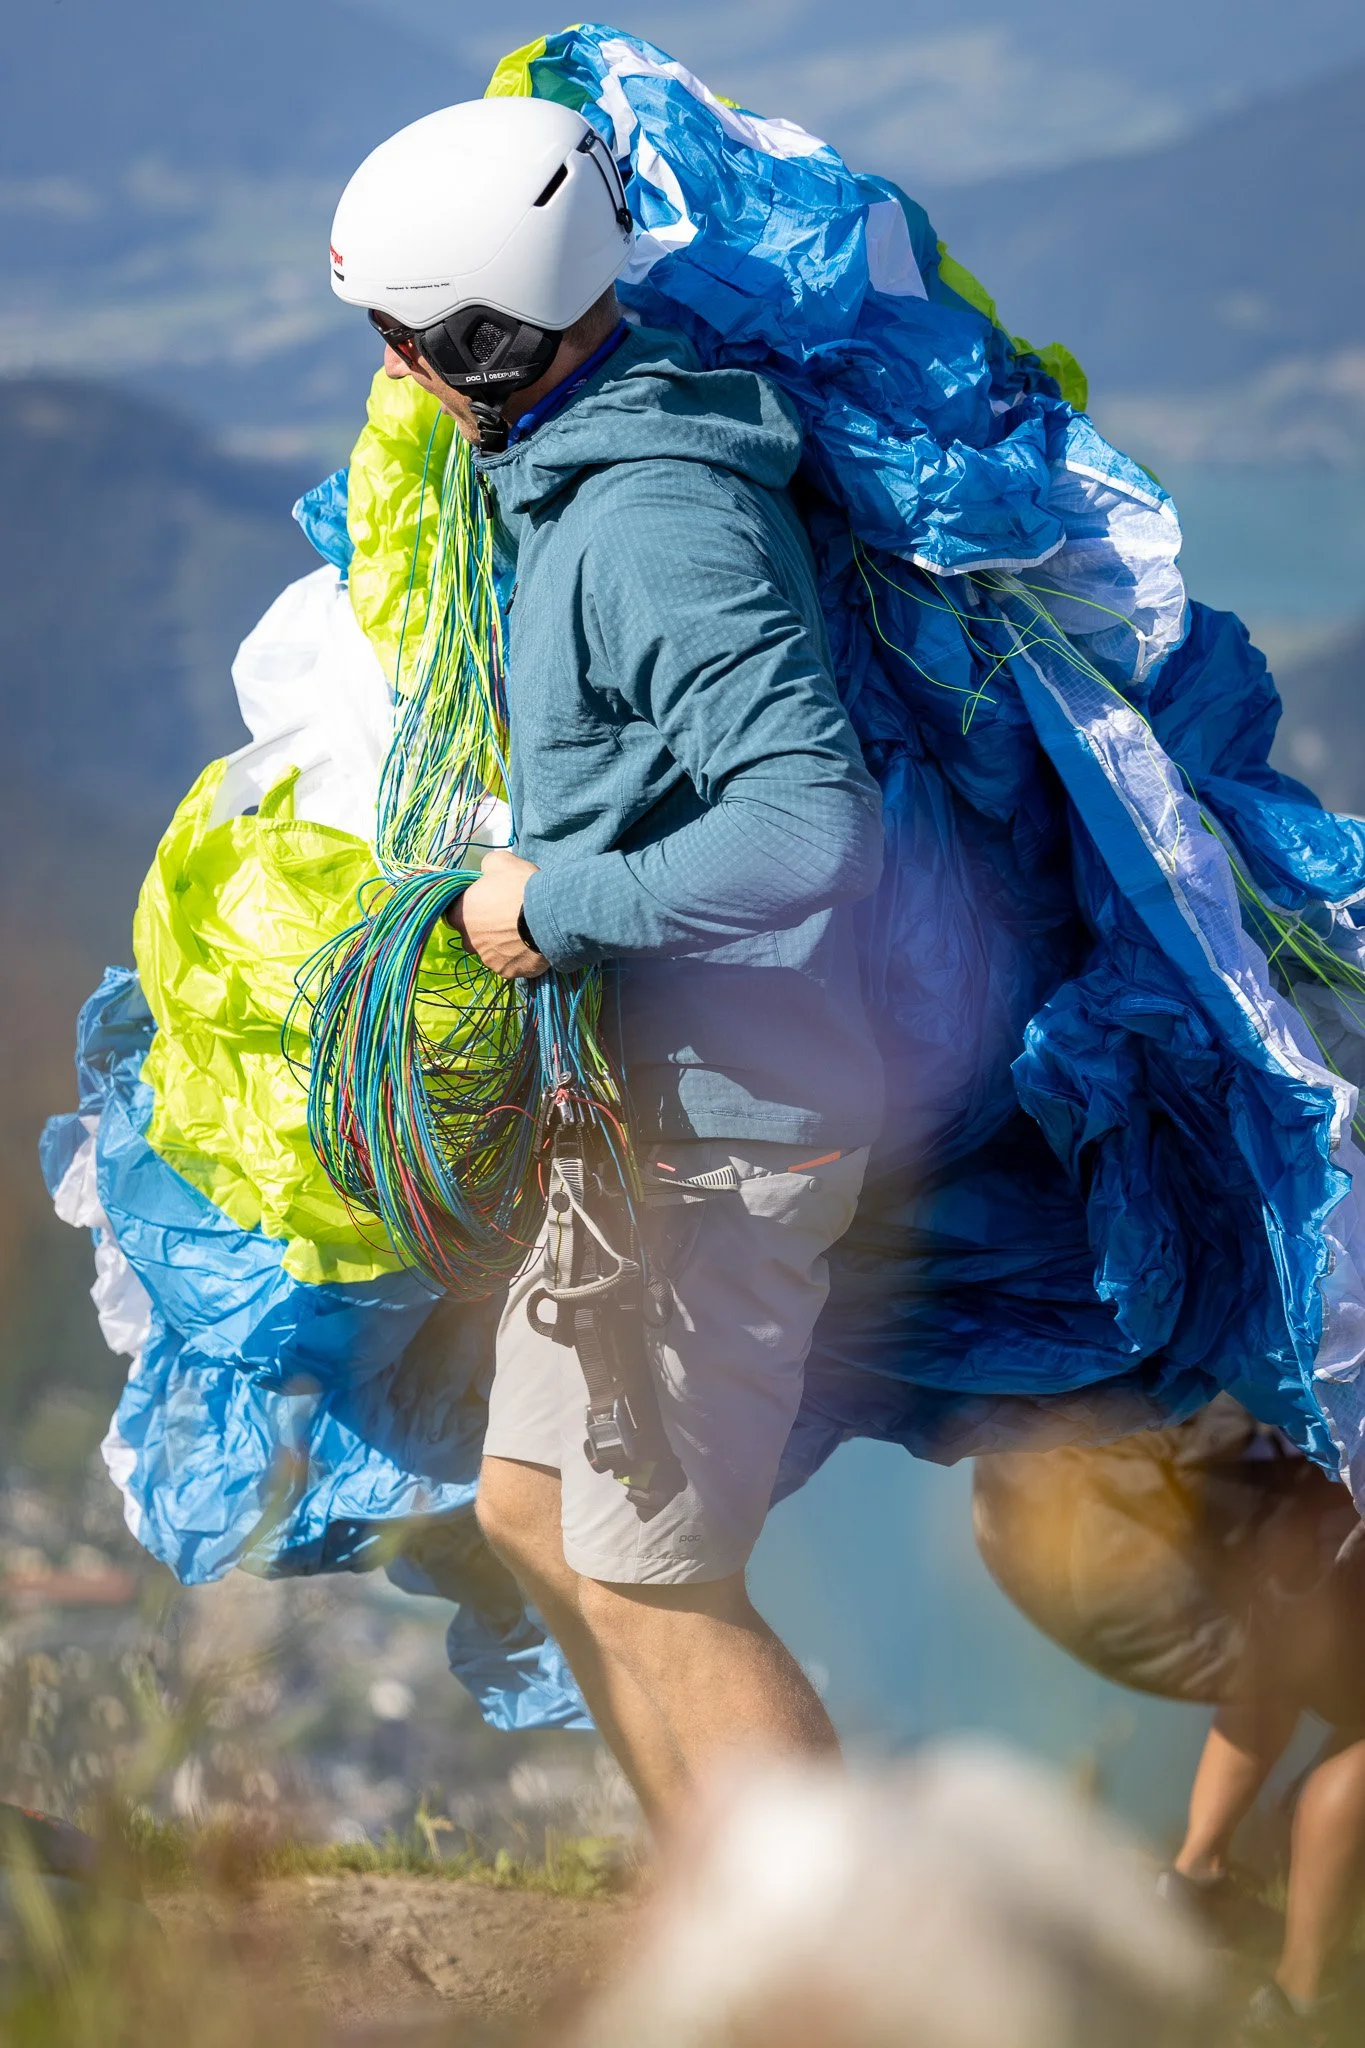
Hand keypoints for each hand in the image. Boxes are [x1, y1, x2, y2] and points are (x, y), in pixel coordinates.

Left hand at [445, 849, 548, 980]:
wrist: (547, 916)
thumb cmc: (518, 887)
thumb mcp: (500, 862)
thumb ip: (487, 867)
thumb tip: (486, 871)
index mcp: (461, 914)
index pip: (454, 912)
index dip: (470, 907)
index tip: (485, 903)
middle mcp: (468, 940)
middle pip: (471, 935)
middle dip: (483, 929)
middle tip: (505, 919)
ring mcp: (488, 959)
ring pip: (490, 952)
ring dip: (501, 944)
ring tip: (521, 934)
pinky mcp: (507, 972)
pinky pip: (509, 965)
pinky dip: (516, 958)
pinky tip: (530, 947)